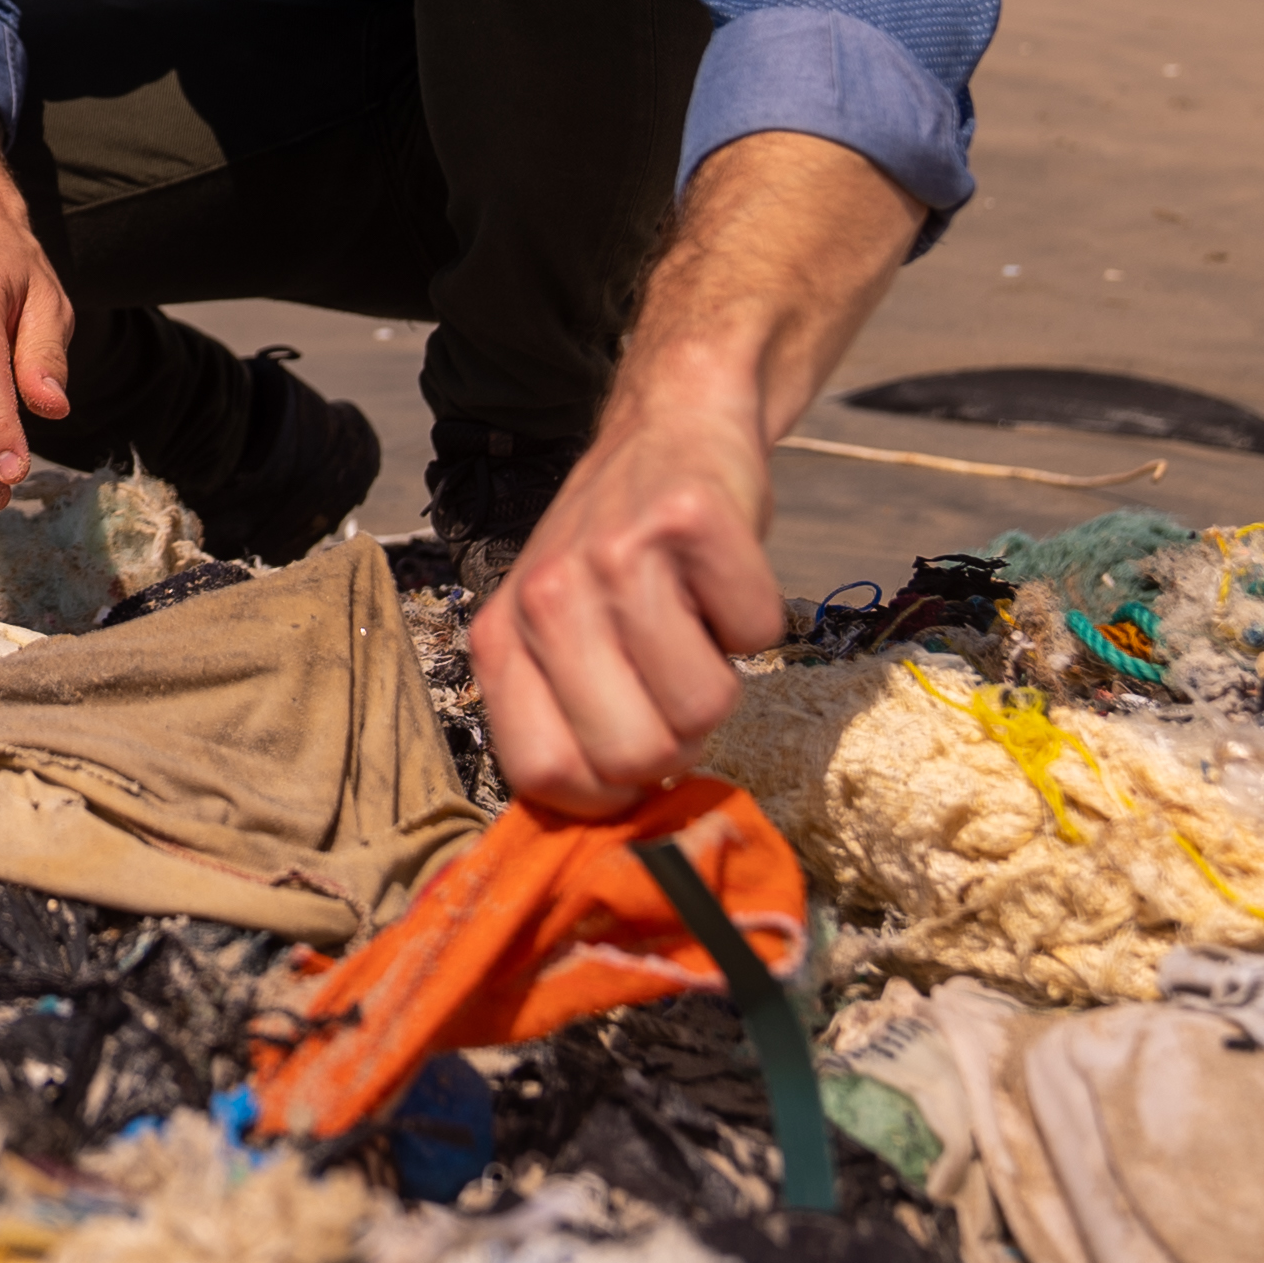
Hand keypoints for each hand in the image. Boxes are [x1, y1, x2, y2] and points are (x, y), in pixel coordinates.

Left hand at [469, 395, 786, 814]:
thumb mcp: (558, 635)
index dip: (607, 794)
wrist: (668, 430)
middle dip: (677, 740)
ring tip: (692, 621)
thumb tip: (615, 832)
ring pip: (705, 707)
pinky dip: (757, 617)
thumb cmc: (616, 556)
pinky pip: (759, 634)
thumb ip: (567, 719)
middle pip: (633, 757)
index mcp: (504, 639)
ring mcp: (616, 556)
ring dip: (721, 676)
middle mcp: (547, 597)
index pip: (544, 776)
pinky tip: (719, 577)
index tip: (633, 761)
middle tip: (670, 676)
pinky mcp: (691, 522)